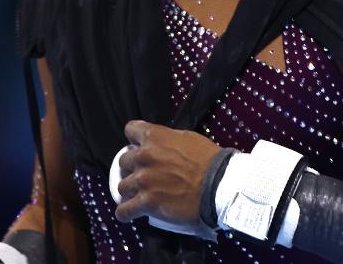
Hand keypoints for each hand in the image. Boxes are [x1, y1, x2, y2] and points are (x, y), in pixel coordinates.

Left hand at [114, 120, 222, 239]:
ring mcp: (143, 180)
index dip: (134, 140)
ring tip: (140, 196)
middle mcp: (144, 156)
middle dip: (132, 168)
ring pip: (122, 186)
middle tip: (145, 175)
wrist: (220, 186)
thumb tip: (161, 146)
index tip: (139, 147)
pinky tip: (131, 213)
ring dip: (130, 191)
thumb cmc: (210, 161)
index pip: (130, 130)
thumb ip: (168, 140)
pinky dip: (125, 212)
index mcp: (155, 137)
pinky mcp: (146, 202)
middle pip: (124, 161)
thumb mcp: (188, 138)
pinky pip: (123, 210)